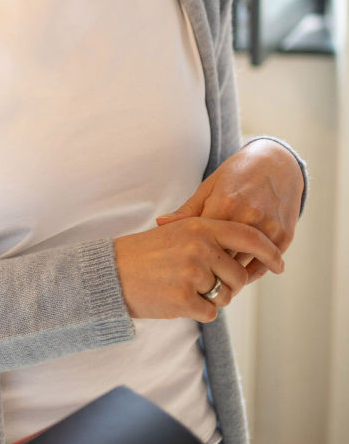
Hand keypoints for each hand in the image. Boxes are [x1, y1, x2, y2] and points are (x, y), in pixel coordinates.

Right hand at [114, 215, 284, 320]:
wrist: (110, 273)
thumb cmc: (144, 254)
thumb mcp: (176, 232)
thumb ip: (209, 235)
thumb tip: (246, 248)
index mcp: (199, 226)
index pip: (248, 236)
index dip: (269, 252)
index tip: (279, 265)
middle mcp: (199, 247)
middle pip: (239, 274)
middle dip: (229, 285)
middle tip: (206, 284)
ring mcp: (192, 273)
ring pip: (226, 295)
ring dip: (213, 299)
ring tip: (186, 289)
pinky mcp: (184, 298)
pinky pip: (210, 313)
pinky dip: (198, 312)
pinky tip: (176, 300)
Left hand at [156, 140, 303, 280]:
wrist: (277, 163)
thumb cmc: (237, 174)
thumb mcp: (209, 187)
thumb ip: (187, 211)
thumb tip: (159, 224)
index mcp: (225, 204)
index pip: (203, 243)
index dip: (193, 256)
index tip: (185, 263)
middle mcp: (248, 216)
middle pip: (223, 257)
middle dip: (211, 267)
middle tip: (199, 276)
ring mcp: (269, 227)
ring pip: (244, 265)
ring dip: (230, 274)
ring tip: (217, 279)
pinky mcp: (285, 236)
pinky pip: (264, 265)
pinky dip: (251, 272)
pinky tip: (239, 275)